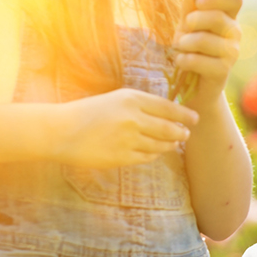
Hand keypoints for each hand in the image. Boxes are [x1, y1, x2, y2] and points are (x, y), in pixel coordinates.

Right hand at [55, 87, 198, 167]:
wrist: (61, 131)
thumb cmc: (88, 112)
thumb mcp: (115, 100)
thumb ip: (141, 105)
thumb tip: (168, 114)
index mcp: (132, 99)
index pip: (168, 108)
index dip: (185, 114)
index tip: (195, 118)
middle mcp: (133, 118)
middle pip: (169, 128)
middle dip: (181, 132)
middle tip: (186, 134)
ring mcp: (129, 139)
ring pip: (161, 145)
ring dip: (169, 145)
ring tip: (173, 143)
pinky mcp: (123, 157)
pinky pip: (147, 157)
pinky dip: (153, 155)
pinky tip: (153, 152)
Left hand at [174, 0, 242, 105]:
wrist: (194, 87)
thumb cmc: (191, 51)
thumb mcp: (186, 27)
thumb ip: (189, 10)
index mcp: (228, 18)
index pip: (235, 0)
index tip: (199, 2)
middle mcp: (235, 33)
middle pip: (218, 17)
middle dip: (194, 21)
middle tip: (184, 29)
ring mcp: (232, 53)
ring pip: (205, 40)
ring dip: (185, 42)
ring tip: (179, 48)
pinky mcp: (223, 71)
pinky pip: (199, 60)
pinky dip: (184, 60)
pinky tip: (181, 62)